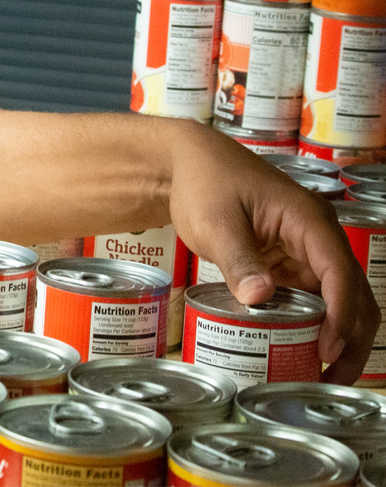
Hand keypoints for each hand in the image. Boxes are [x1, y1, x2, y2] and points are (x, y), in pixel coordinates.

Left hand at [167, 122, 377, 383]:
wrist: (190, 163)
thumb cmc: (204, 183)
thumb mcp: (215, 221)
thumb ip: (237, 258)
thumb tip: (260, 298)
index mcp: (309, 220)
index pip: (340, 274)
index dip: (340, 316)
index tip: (327, 351)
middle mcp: (318, 236)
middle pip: (354, 293)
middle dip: (352, 338)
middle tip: (332, 379)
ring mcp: (306, 249)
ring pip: (339, 299)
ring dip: (338, 335)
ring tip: (322, 375)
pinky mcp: (290, 261)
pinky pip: (313, 297)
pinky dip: (314, 324)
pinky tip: (300, 350)